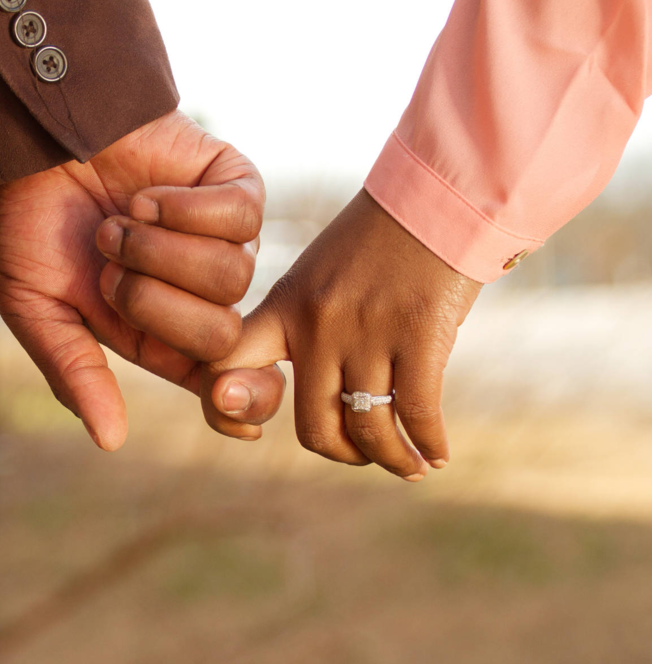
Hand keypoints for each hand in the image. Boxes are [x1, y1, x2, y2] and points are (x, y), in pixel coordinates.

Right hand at [0, 110, 267, 450]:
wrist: (35, 138)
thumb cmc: (33, 222)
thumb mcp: (34, 307)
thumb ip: (73, 371)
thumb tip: (111, 441)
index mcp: (159, 333)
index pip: (224, 382)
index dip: (241, 401)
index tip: (225, 404)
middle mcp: (200, 293)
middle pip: (223, 335)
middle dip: (154, 304)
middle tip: (108, 269)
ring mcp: (224, 239)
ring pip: (232, 275)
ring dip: (159, 250)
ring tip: (119, 223)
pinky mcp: (235, 187)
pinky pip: (240, 216)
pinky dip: (184, 209)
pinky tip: (146, 197)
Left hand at [201, 190, 482, 480]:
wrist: (435, 199)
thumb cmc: (377, 244)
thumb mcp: (317, 276)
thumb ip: (301, 327)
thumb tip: (312, 393)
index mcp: (284, 307)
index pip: (225, 365)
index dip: (225, 408)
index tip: (250, 429)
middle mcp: (318, 324)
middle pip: (313, 427)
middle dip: (341, 453)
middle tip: (363, 452)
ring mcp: (368, 331)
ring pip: (368, 428)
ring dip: (392, 460)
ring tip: (410, 465)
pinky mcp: (420, 334)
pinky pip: (417, 412)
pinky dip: (429, 445)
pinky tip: (438, 455)